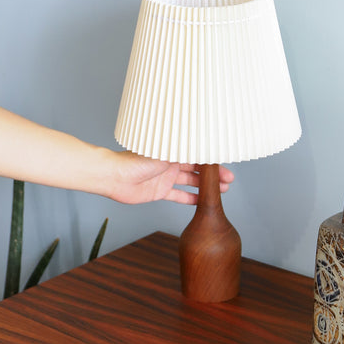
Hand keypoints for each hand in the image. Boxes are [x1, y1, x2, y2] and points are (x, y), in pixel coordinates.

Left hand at [108, 153, 234, 205]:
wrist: (115, 177)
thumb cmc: (135, 161)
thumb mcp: (163, 153)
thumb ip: (181, 150)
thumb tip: (200, 140)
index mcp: (172, 150)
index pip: (197, 154)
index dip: (212, 160)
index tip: (226, 163)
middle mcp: (170, 163)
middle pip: (197, 169)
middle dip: (213, 175)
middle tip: (228, 180)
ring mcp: (166, 177)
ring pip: (191, 182)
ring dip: (205, 187)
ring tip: (221, 191)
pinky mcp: (160, 191)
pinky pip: (178, 196)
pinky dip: (190, 199)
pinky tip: (202, 202)